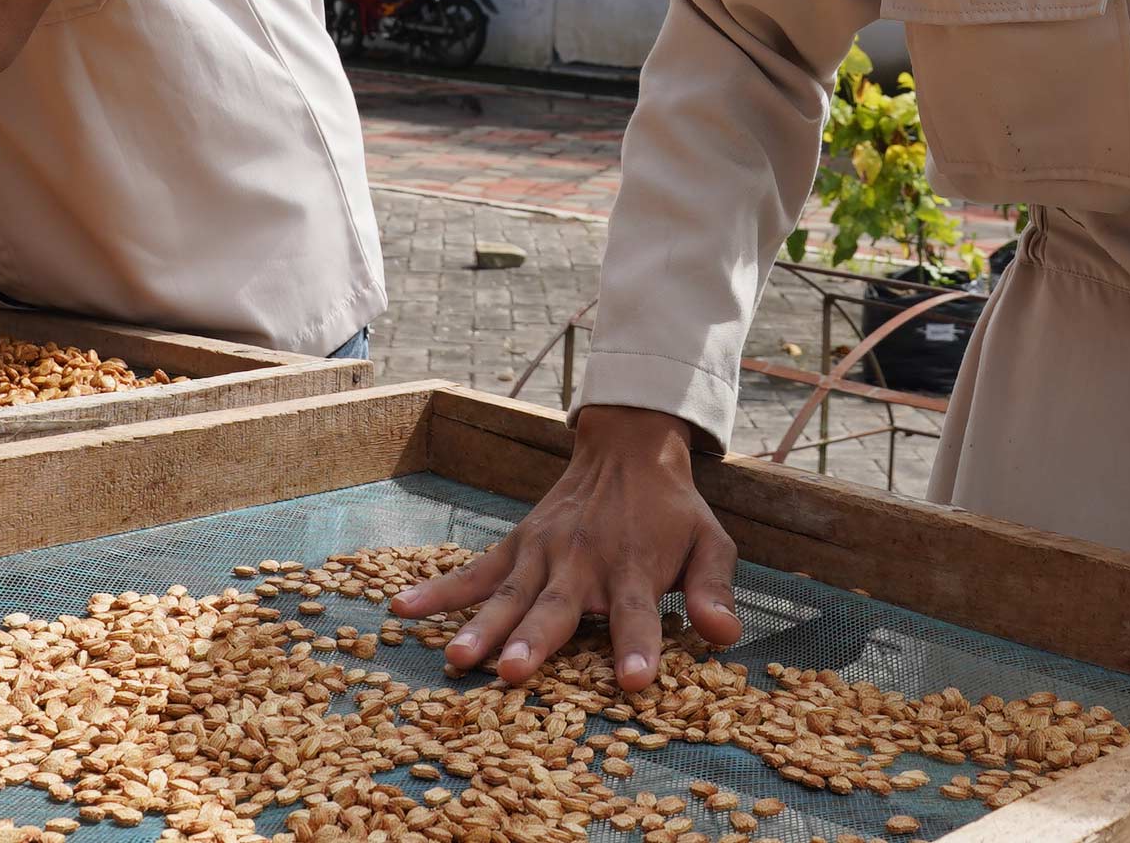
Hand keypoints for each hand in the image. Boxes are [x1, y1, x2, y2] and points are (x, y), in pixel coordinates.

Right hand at [387, 404, 743, 691]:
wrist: (628, 448)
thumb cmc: (672, 512)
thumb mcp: (710, 543)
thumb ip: (713, 589)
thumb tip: (726, 635)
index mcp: (634, 569)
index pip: (638, 614)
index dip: (638, 645)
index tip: (634, 680)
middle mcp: (584, 564)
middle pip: (558, 608)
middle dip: (536, 640)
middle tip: (514, 671)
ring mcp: (543, 554)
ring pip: (510, 595)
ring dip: (483, 626)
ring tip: (458, 658)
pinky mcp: (516, 547)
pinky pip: (474, 572)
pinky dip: (438, 591)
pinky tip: (403, 610)